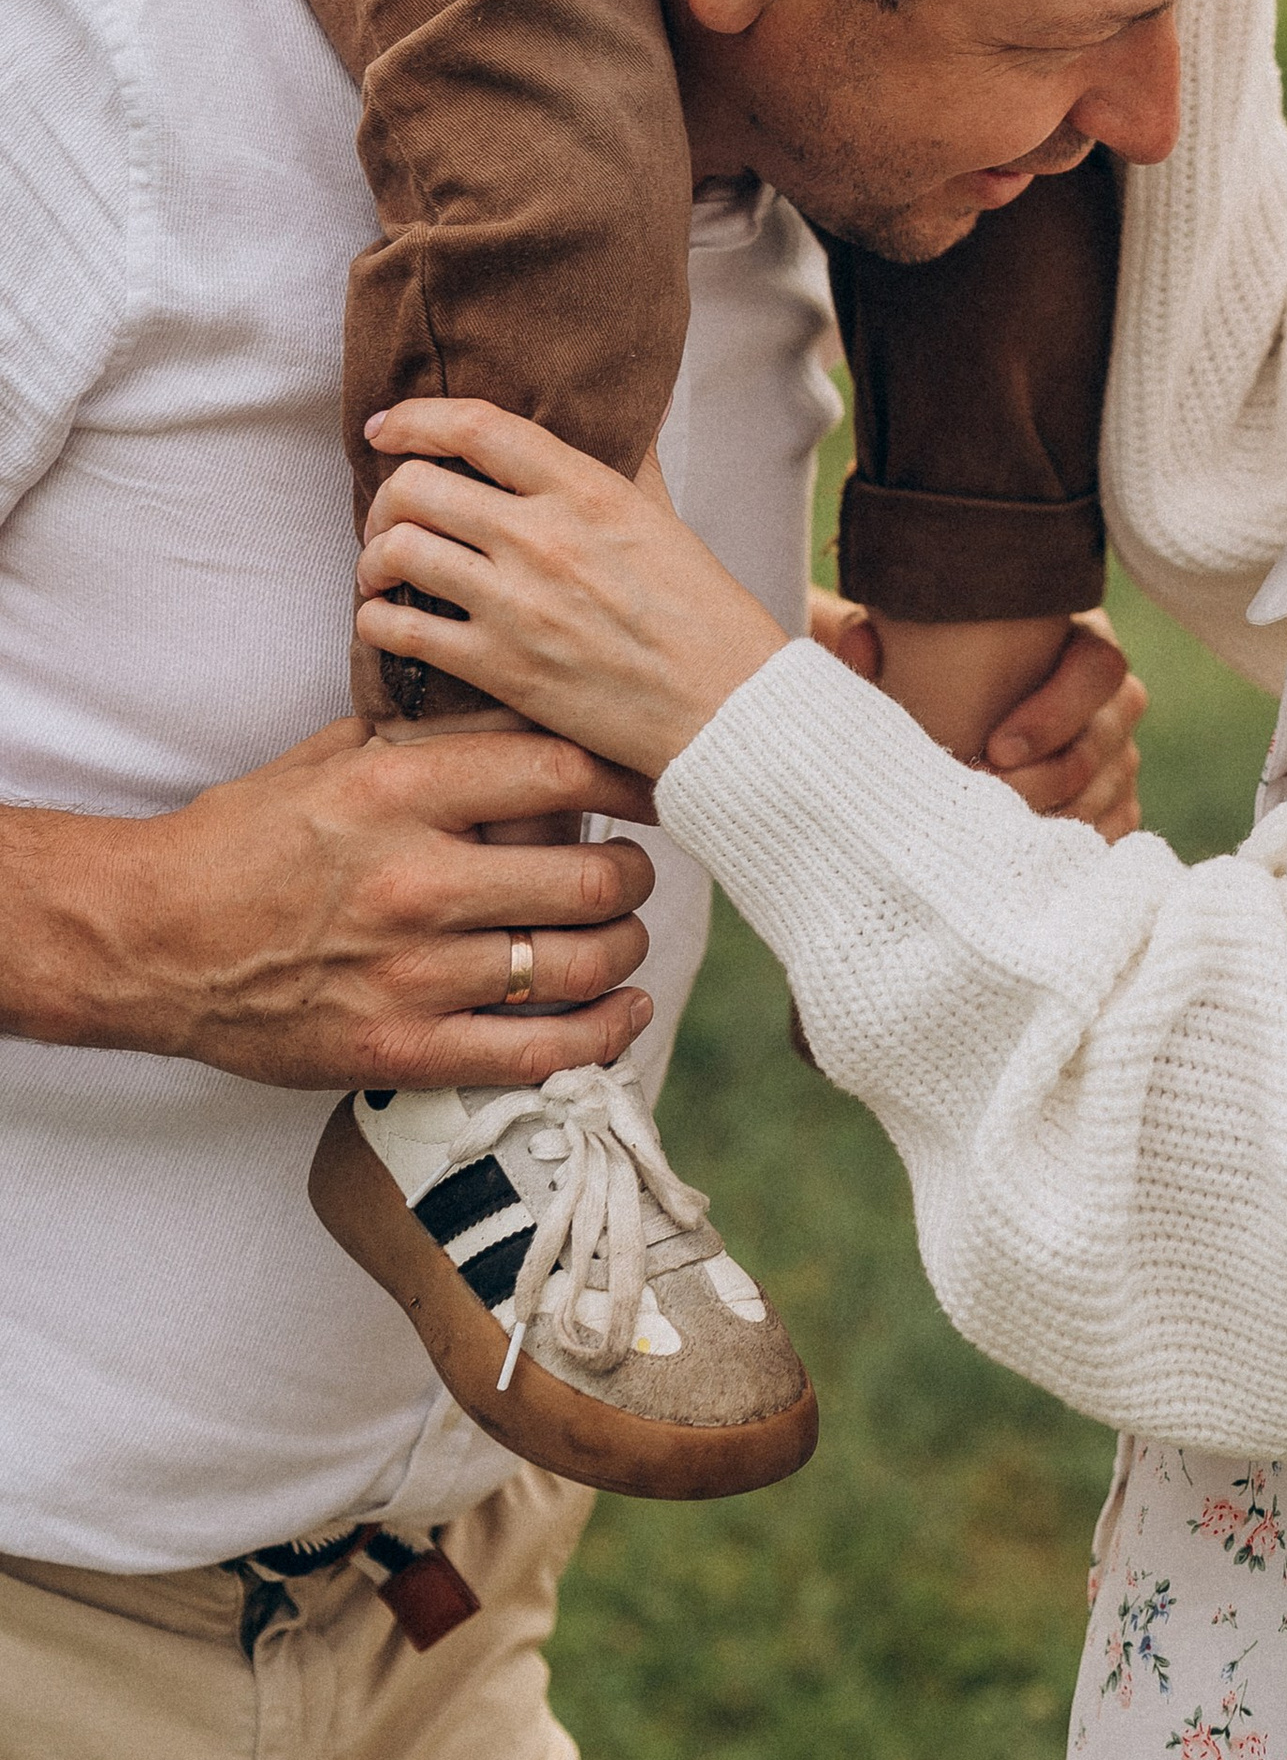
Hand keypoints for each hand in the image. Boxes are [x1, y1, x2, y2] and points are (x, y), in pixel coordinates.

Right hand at [0, 720, 660, 1089]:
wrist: (149, 940)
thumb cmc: (249, 838)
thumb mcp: (340, 756)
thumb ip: (442, 735)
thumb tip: (543, 706)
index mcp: (401, 791)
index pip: (563, 769)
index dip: (636, 775)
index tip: (664, 779)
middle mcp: (416, 880)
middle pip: (593, 876)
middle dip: (636, 872)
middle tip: (635, 867)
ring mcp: (410, 973)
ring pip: (579, 965)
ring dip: (625, 949)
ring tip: (623, 934)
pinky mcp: (400, 1050)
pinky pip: (535, 1052)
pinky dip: (599, 1036)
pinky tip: (621, 1013)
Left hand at [359, 399, 786, 777]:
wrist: (725, 706)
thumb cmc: (703, 613)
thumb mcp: (665, 519)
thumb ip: (632, 462)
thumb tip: (632, 409)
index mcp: (587, 489)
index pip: (475, 426)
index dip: (414, 418)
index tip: (385, 427)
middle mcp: (543, 537)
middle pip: (416, 486)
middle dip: (387, 498)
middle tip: (391, 518)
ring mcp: (517, 604)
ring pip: (397, 551)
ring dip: (373, 558)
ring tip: (383, 571)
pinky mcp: (500, 668)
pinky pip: (400, 629)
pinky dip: (377, 620)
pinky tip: (389, 622)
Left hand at [811, 591, 1147, 838]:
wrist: (947, 715)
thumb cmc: (932, 672)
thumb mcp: (905, 650)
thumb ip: (880, 643)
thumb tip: (861, 644)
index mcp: (1077, 638)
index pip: (1098, 668)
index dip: (1056, 712)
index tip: (996, 749)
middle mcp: (1107, 699)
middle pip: (1102, 742)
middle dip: (1042, 780)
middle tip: (981, 799)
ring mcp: (1117, 754)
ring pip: (1108, 794)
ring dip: (1052, 819)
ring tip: (991, 836)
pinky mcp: (1114, 803)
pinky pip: (1112, 832)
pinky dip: (1071, 849)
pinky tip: (1023, 856)